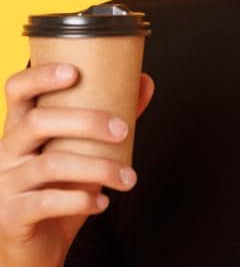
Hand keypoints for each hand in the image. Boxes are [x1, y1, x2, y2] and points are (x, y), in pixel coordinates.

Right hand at [0, 64, 152, 266]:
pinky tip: (102, 203)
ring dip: (98, 169)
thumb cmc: (56, 193)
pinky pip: (47, 203)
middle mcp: (4, 153)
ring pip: (50, 165)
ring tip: (129, 179)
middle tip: (124, 131)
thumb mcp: (80, 154)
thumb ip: (107, 121)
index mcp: (18, 132)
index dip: (39, 77)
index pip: (16, 92)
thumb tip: (144, 81)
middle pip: (38, 122)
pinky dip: (81, 201)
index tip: (75, 72)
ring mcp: (3, 185)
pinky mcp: (9, 216)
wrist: (32, 248)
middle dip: (86, 121)